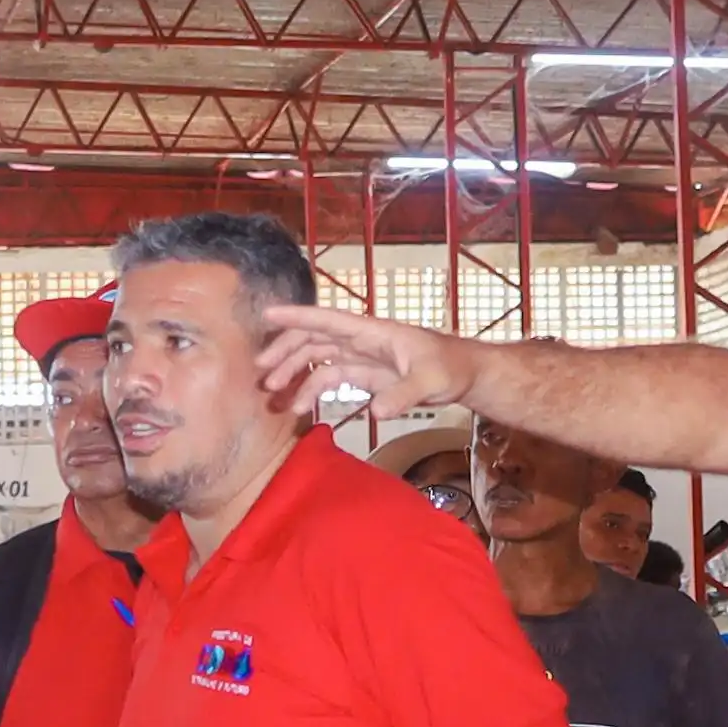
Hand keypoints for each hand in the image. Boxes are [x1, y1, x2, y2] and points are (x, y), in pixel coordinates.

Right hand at [254, 305, 477, 416]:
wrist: (465, 375)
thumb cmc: (451, 367)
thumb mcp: (432, 380)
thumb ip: (404, 394)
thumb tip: (375, 412)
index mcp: (373, 332)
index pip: (328, 320)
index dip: (297, 316)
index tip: (267, 314)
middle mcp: (361, 341)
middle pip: (314, 338)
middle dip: (285, 351)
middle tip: (261, 373)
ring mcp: (361, 357)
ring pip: (316, 358)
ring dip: (293, 372)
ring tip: (273, 395)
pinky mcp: (364, 375)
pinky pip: (329, 378)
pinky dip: (311, 390)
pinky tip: (298, 408)